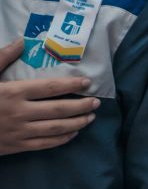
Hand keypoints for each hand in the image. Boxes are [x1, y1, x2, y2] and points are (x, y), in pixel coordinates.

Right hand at [0, 39, 97, 153]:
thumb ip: (2, 58)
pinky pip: (45, 144)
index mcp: (13, 92)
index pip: (49, 88)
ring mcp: (19, 132)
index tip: (87, 82)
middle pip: (59, 110)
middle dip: (81, 106)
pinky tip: (73, 133)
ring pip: (56, 128)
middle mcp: (20, 113)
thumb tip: (21, 42)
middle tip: (97, 102)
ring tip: (91, 117)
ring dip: (77, 123)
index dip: (71, 85)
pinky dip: (62, 139)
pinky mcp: (17, 146)